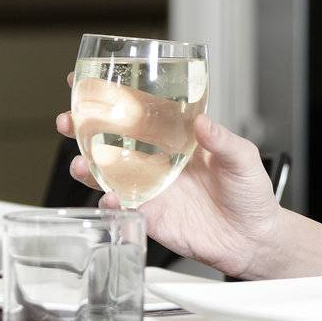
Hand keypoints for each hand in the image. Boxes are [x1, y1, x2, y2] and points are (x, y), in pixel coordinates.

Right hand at [56, 74, 282, 277]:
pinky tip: (109, 199)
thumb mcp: (243, 158)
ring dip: (88, 167)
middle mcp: (158, 161)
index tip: (83, 81)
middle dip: (84, 129)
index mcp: (177, 139)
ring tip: (81, 164)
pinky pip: (122, 208)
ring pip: (108, 174)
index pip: (139, 111)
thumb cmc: (251, 194)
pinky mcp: (150, 216)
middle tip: (68, 121)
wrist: (253, 239)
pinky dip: (111, 203)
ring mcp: (151, 188)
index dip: (112, 96)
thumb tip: (203, 122)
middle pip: (111, 140)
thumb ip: (222, 140)